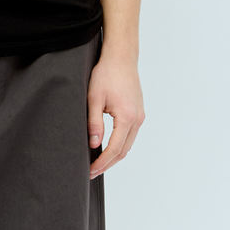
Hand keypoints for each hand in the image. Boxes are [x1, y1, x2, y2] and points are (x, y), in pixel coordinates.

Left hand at [86, 49, 144, 179]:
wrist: (121, 57)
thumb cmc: (106, 74)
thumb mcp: (94, 98)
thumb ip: (94, 123)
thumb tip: (94, 145)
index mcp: (127, 118)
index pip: (114, 149)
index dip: (101, 162)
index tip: (90, 170)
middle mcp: (137, 119)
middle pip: (123, 151)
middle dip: (107, 163)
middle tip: (91, 171)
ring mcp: (140, 116)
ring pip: (128, 144)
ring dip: (114, 156)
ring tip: (98, 162)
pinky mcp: (138, 111)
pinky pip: (130, 135)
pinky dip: (119, 145)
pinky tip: (107, 146)